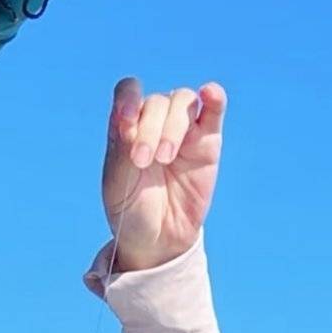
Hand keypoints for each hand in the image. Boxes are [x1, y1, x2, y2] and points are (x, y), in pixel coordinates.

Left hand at [101, 77, 225, 272]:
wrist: (157, 240)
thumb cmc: (131, 211)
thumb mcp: (118, 182)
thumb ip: (122, 147)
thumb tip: (130, 114)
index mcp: (127, 128)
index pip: (129, 92)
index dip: (129, 98)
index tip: (126, 120)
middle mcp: (155, 122)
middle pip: (156, 101)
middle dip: (148, 129)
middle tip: (143, 162)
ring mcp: (183, 130)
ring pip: (182, 101)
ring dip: (172, 125)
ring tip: (165, 158)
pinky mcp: (208, 141)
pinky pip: (213, 110)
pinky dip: (214, 97)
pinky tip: (210, 93)